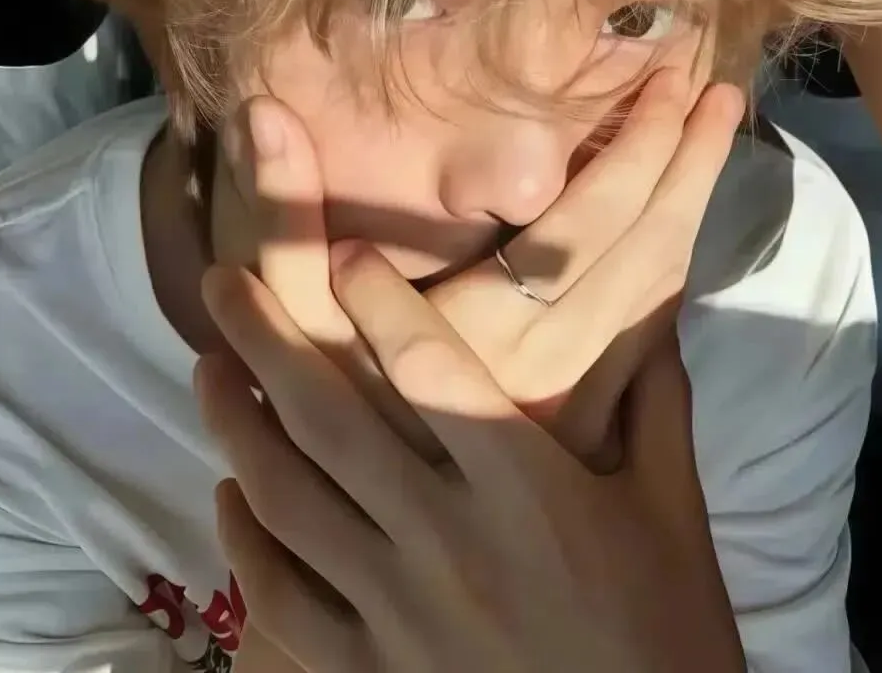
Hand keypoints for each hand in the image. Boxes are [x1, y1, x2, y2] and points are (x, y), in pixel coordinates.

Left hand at [198, 252, 746, 672]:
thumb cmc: (664, 632)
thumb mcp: (673, 511)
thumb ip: (655, 403)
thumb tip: (644, 310)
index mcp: (525, 488)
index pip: (430, 366)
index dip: (376, 297)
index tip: (338, 251)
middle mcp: (445, 537)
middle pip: (329, 418)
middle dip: (264, 338)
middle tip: (220, 283)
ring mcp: (395, 610)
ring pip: (285, 499)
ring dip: (235, 425)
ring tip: (209, 369)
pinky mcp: (367, 670)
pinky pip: (280, 598)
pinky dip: (243, 541)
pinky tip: (232, 493)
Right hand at [217, 71, 743, 457]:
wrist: (364, 540)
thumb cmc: (322, 425)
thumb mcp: (292, 321)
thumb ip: (285, 223)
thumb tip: (264, 111)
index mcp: (490, 330)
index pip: (593, 216)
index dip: (642, 141)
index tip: (674, 74)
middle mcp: (555, 371)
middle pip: (652, 252)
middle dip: (691, 165)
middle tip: (722, 93)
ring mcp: (585, 409)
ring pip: (663, 297)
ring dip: (693, 212)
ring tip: (713, 139)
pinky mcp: (594, 433)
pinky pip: (655, 341)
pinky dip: (674, 273)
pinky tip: (679, 231)